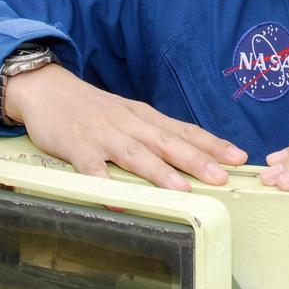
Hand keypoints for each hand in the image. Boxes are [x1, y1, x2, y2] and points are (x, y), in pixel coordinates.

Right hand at [4, 64, 246, 191]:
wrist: (48, 89)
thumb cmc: (93, 109)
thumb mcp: (129, 116)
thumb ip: (154, 134)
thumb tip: (191, 155)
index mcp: (145, 117)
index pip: (185, 131)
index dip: (213, 144)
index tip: (239, 157)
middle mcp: (130, 124)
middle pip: (168, 143)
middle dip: (197, 160)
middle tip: (222, 177)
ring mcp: (104, 135)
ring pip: (137, 154)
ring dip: (161, 173)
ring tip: (182, 190)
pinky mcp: (77, 147)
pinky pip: (92, 168)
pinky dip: (105, 184)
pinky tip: (117, 199)